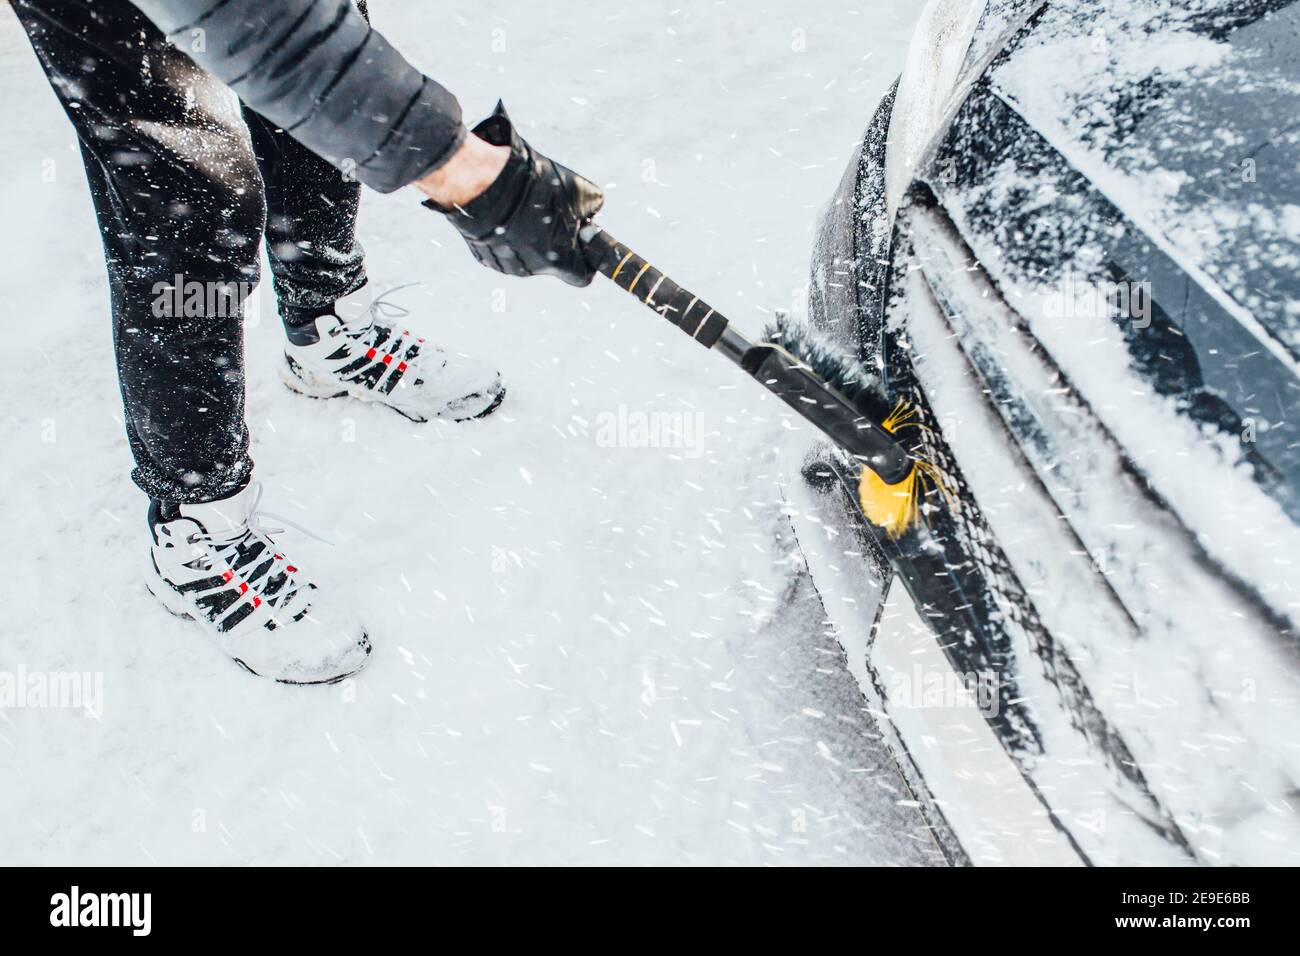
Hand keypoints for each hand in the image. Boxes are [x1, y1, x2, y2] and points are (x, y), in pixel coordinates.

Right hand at [422, 102, 604, 286]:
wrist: (483, 183)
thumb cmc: (534, 187)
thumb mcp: (578, 189)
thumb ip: (592, 206)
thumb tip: (591, 213)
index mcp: (560, 260)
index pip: (582, 276)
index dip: (586, 261)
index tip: (582, 243)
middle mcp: (534, 269)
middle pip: (553, 263)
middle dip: (555, 242)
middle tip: (550, 213)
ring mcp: (507, 265)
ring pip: (527, 256)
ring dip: (529, 238)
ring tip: (522, 208)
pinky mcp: (484, 257)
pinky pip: (504, 250)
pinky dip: (507, 236)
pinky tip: (503, 214)